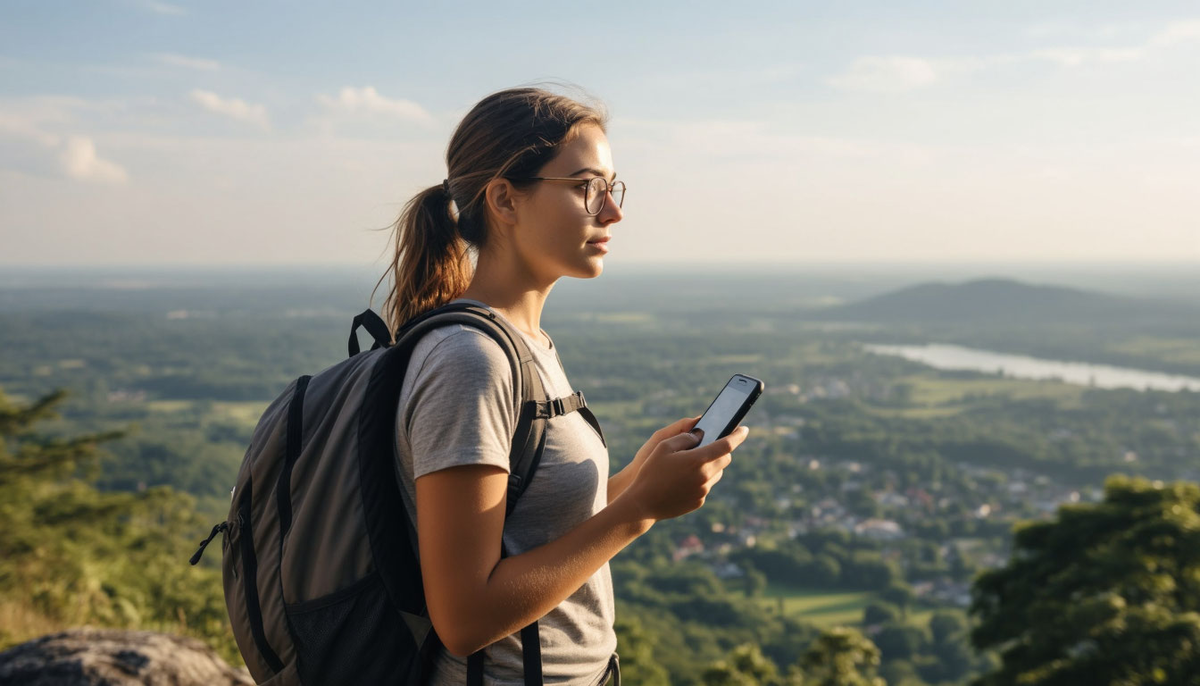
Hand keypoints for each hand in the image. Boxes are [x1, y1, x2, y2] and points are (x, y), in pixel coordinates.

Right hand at [620, 423, 749, 521]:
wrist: (643, 503)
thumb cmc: (651, 471)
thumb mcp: (663, 446)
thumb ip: (685, 437)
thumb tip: (700, 435)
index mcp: (697, 460)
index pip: (726, 445)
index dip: (738, 435)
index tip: (745, 429)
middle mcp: (705, 476)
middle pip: (725, 459)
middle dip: (722, 450)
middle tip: (712, 445)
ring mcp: (703, 491)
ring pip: (717, 473)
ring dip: (711, 465)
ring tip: (693, 463)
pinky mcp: (699, 502)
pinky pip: (707, 486)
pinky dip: (702, 479)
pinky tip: (684, 479)